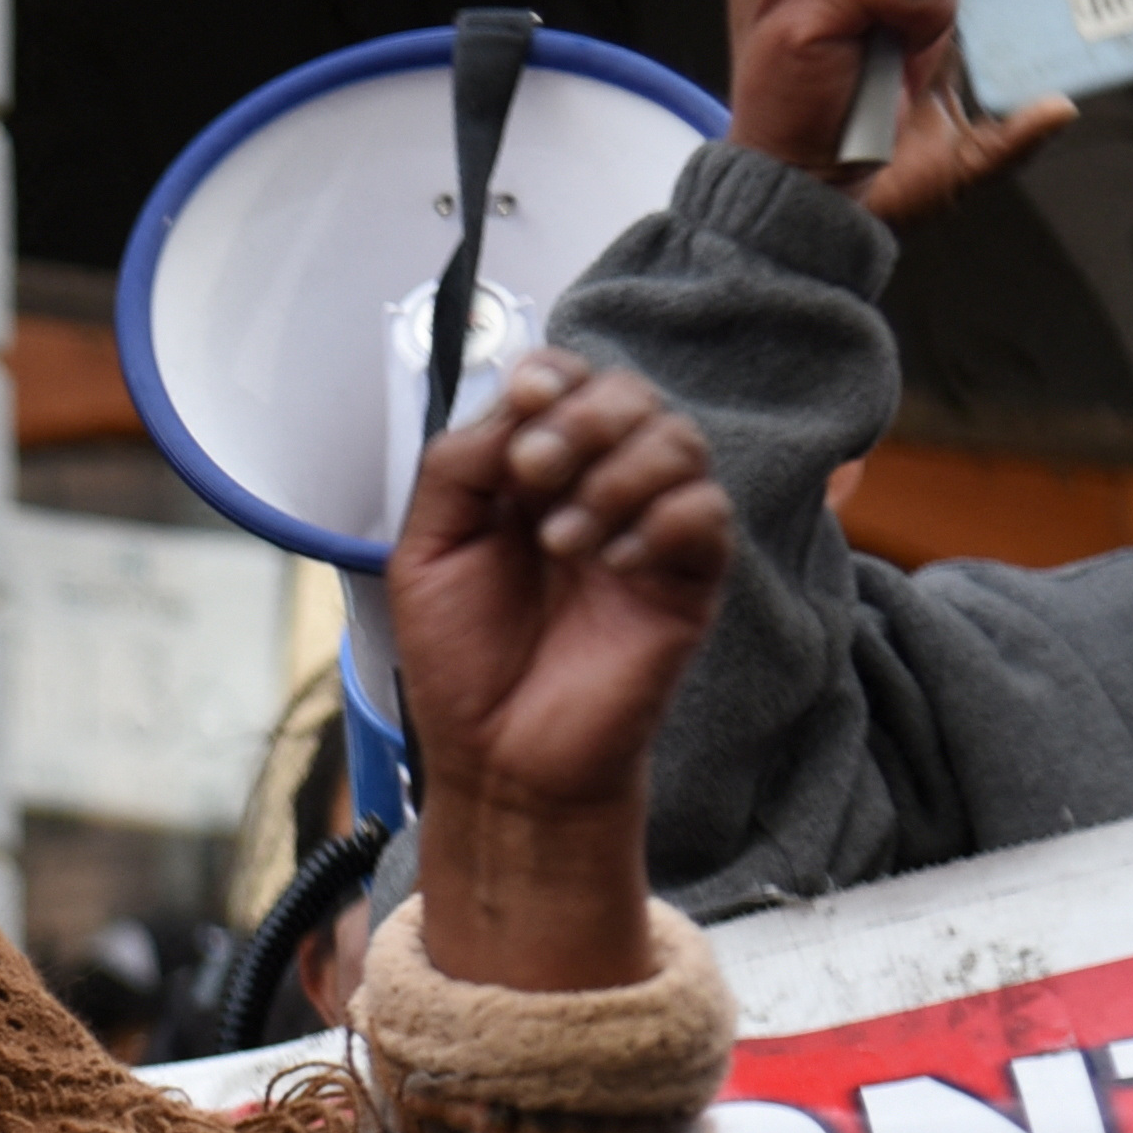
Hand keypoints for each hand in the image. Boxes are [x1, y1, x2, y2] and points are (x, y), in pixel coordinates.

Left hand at [389, 351, 731, 990]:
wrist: (500, 758)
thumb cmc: (463, 661)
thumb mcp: (426, 551)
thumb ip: (457, 466)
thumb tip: (511, 403)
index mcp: (531, 474)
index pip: (565, 383)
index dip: (552, 373)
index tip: (525, 398)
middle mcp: (596, 488)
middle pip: (631, 395)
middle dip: (583, 417)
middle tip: (535, 471)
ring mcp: (647, 530)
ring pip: (679, 441)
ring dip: (617, 472)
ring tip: (561, 540)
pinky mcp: (689, 580)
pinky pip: (707, 514)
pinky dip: (660, 522)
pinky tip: (612, 566)